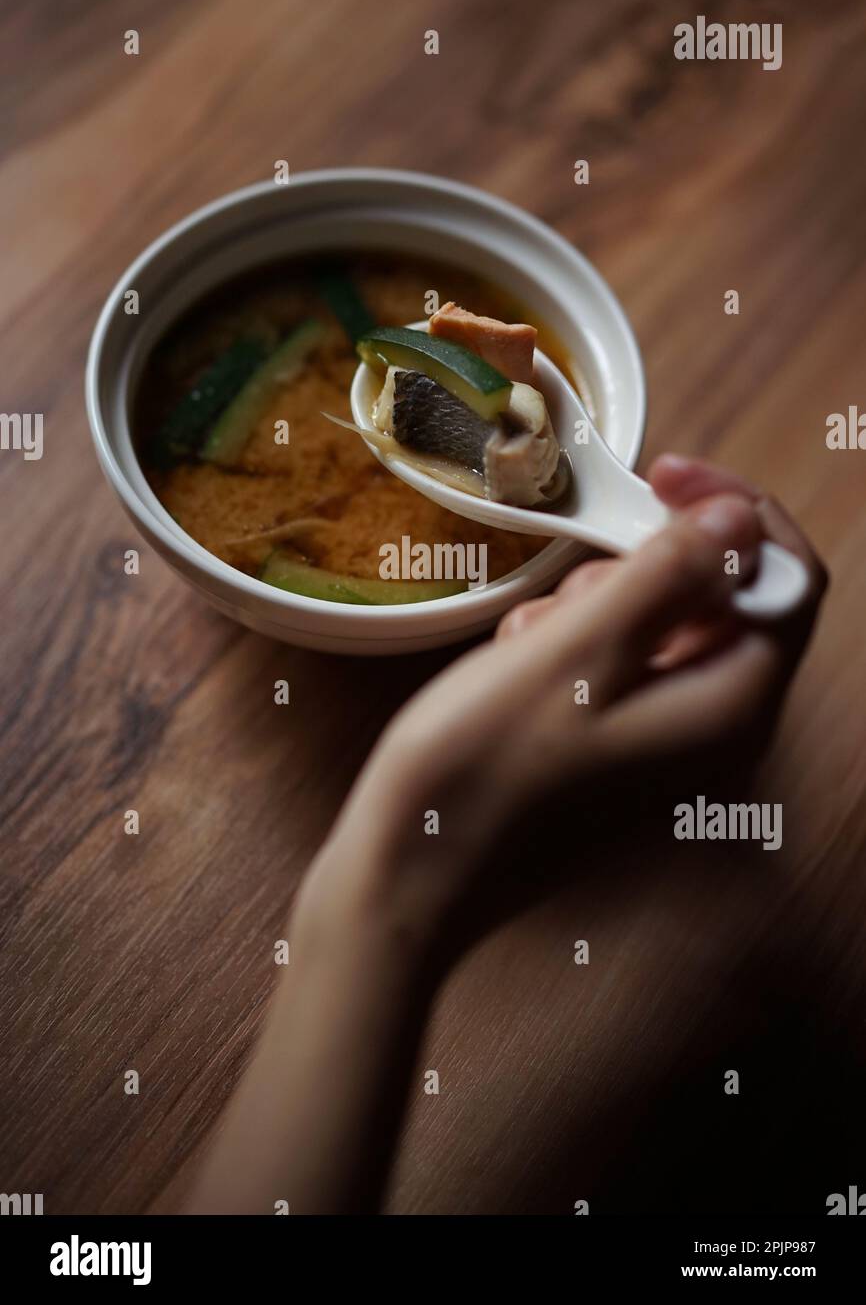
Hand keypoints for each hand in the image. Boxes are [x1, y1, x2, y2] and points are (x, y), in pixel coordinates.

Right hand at [299, 454, 827, 970]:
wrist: (407, 877)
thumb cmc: (480, 770)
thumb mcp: (574, 651)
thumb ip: (668, 578)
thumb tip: (742, 521)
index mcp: (729, 708)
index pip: (786, 582)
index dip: (736, 514)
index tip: (659, 479)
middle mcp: (715, 731)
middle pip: (724, 601)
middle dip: (647, 568)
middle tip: (571, 587)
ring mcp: (664, 745)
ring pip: (662, 626)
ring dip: (598, 606)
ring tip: (530, 639)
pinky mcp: (616, 751)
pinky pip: (619, 664)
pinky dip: (573, 643)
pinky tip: (518, 664)